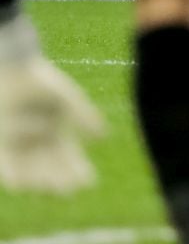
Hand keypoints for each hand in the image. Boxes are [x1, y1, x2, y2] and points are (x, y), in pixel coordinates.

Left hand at [0, 20, 105, 193]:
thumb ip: (83, 117)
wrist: (11, 71)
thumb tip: (104, 137)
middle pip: (51, 167)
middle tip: (67, 191)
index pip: (70, 157)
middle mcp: (37, 142)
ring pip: (31, 170)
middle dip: (60, 180)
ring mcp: (19, 144)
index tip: (88, 182)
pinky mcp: (1, 144)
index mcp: (57, 132)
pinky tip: (21, 184)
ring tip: (48, 189)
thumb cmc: (41, 83)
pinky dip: (15, 175)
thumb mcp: (67, 99)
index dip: (79, 170)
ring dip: (40, 181)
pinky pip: (7, 165)